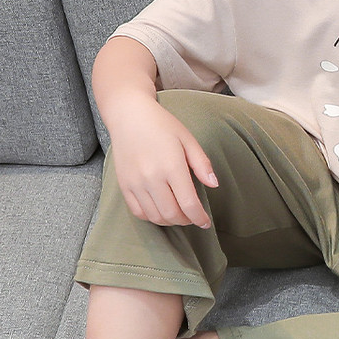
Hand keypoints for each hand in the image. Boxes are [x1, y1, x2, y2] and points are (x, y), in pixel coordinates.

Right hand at [109, 99, 217, 228]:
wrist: (129, 116)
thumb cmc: (162, 125)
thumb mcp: (188, 139)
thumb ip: (202, 164)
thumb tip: (214, 185)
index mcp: (172, 166)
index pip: (188, 204)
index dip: (200, 218)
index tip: (206, 222)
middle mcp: (151, 178)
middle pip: (172, 214)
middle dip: (186, 221)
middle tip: (193, 217)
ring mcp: (135, 183)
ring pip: (155, 217)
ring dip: (170, 220)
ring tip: (179, 213)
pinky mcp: (124, 185)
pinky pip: (138, 212)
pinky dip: (152, 217)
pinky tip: (161, 210)